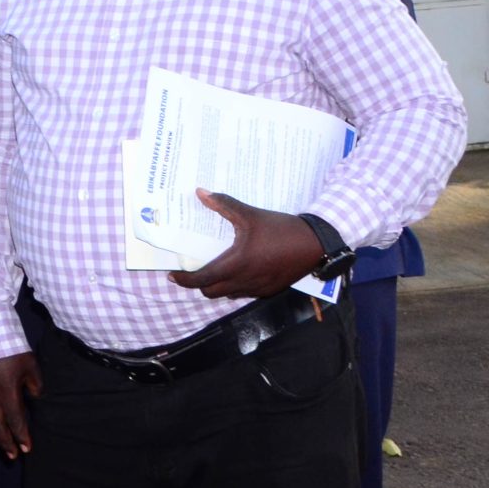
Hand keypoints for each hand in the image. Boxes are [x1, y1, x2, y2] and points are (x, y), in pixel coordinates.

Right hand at [0, 353, 40, 459]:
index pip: (16, 422)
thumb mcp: (31, 366)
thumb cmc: (11, 349)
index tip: (27, 448)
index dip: (22, 437)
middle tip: (13, 456)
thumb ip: (35, 386)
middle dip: (6, 443)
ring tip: (2, 447)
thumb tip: (35, 399)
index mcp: (7, 394)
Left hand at [172, 190, 323, 299]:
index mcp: (236, 264)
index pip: (202, 280)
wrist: (315, 243)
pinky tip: (237, 272)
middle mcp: (245, 281)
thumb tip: (200, 192)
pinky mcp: (270, 291)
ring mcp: (258, 289)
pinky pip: (244, 294)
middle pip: (211, 292)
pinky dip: (234, 287)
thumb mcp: (250, 214)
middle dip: (198, 284)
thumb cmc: (281, 229)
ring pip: (227, 295)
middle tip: (192, 271)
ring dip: (216, 287)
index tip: (173, 275)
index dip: (185, 280)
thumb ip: (224, 205)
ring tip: (212, 271)